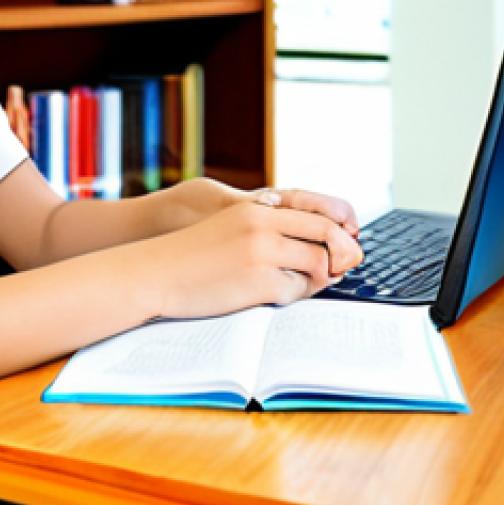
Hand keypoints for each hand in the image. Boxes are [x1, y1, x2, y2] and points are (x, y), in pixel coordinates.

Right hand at [141, 197, 363, 319]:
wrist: (156, 272)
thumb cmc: (190, 254)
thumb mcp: (229, 226)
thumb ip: (266, 227)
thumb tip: (313, 243)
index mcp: (256, 208)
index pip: (316, 214)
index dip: (339, 232)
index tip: (347, 245)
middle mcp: (263, 225)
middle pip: (327, 236)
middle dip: (343, 255)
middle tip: (344, 268)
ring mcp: (262, 252)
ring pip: (317, 265)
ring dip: (316, 279)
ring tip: (297, 283)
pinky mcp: (258, 281)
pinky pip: (296, 291)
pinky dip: (293, 295)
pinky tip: (271, 294)